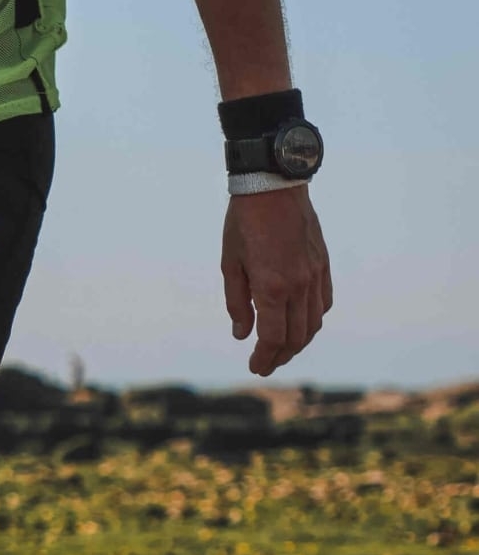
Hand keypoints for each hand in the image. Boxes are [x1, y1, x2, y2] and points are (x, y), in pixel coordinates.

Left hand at [221, 184, 332, 375]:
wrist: (273, 186)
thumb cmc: (244, 222)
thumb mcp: (230, 262)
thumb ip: (237, 301)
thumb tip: (241, 334)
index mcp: (272, 287)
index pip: (272, 338)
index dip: (264, 357)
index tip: (255, 367)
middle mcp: (299, 286)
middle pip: (295, 337)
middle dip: (280, 355)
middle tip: (266, 363)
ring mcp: (315, 277)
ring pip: (313, 324)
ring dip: (298, 342)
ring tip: (282, 348)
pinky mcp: (323, 266)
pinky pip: (324, 304)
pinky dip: (313, 320)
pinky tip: (301, 322)